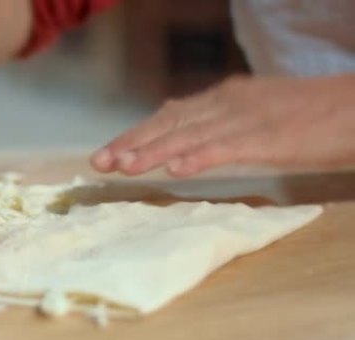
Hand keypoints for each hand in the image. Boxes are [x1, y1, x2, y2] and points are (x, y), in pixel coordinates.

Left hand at [91, 75, 354, 176]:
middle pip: (170, 124)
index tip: (108, 153)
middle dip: (132, 143)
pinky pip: (227, 147)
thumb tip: (183, 146)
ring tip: (125, 167)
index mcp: (223, 99)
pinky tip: (176, 170)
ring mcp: (247, 118)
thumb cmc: (308, 117)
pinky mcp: (269, 136)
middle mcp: (227, 103)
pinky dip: (199, 157)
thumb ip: (219, 127)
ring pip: (190, 135)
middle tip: (100, 163)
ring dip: (155, 152)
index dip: (135, 135)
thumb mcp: (254, 115)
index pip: (169, 118)